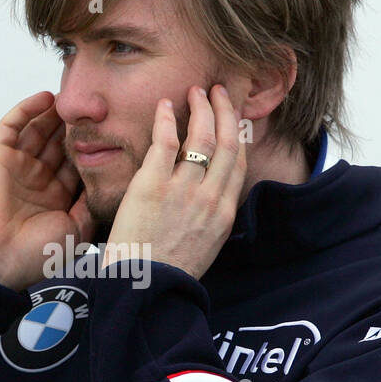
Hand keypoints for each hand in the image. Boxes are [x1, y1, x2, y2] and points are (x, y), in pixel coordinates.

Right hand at [0, 91, 94, 290]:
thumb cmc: (36, 254)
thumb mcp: (78, 229)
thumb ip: (92, 203)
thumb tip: (108, 181)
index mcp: (56, 197)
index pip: (77, 163)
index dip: (92, 145)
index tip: (112, 128)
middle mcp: (37, 180)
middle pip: (58, 142)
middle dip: (75, 124)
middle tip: (94, 105)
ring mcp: (17, 166)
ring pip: (37, 130)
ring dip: (54, 113)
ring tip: (73, 96)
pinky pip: (12, 125)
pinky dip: (27, 109)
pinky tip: (45, 97)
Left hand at [101, 84, 245, 279]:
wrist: (144, 290)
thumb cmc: (167, 274)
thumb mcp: (205, 247)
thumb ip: (210, 218)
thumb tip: (212, 199)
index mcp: (224, 213)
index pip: (237, 162)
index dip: (237, 134)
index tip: (233, 118)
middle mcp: (210, 197)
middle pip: (226, 141)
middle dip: (224, 110)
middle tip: (217, 91)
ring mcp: (182, 190)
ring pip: (200, 136)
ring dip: (200, 108)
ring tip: (195, 92)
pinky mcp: (152, 186)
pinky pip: (165, 142)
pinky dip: (167, 119)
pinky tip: (166, 105)